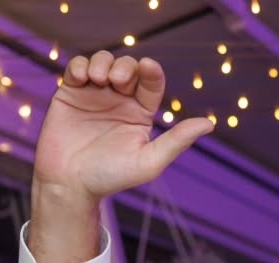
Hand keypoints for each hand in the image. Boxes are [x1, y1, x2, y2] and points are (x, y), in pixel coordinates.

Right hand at [28, 52, 212, 262]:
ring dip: (102, 62)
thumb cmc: (110, 178)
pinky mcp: (70, 93)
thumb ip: (177, 141)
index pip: (151, 83)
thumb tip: (209, 124)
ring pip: (103, 61)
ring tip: (98, 79)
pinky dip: (80, 65)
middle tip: (116, 81)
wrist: (69, 184)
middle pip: (128, 67)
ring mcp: (94, 95)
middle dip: (125, 66)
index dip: (151, 71)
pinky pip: (77, 68)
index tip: (148, 66)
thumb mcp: (148, 162)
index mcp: (140, 113)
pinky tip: (81, 78)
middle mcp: (119, 101)